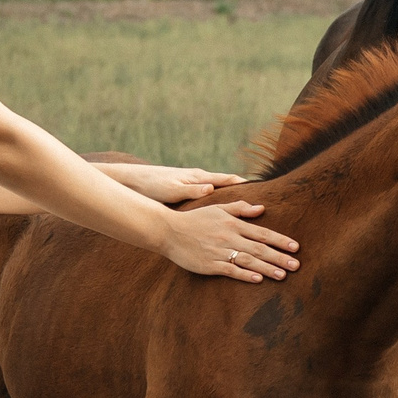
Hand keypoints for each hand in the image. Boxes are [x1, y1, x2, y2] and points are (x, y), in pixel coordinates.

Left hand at [102, 164, 250, 205]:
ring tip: (250, 215)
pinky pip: (209, 202)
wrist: (132, 182)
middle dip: (245, 196)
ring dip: (233, 203)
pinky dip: (219, 208)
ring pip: (219, 196)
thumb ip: (192, 189)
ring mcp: (194, 187)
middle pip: (228, 188)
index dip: (246, 186)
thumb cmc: (151, 184)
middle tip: (264, 207)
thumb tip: (211, 188)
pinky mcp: (186, 195)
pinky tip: (224, 219)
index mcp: (199, 178)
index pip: (228, 180)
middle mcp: (199, 181)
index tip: (263, 194)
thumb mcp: (172, 189)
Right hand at [159, 201, 299, 281]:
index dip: (281, 240)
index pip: (263, 233)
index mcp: (233, 224)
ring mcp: (220, 251)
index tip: (296, 247)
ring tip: (283, 275)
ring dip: (267, 268)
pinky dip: (244, 275)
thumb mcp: (218, 209)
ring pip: (248, 260)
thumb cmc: (195, 219)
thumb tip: (261, 208)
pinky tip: (257, 279)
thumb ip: (240, 208)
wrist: (169, 230)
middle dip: (279, 257)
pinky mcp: (210, 264)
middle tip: (297, 265)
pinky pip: (230, 270)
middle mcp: (229, 237)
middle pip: (259, 249)